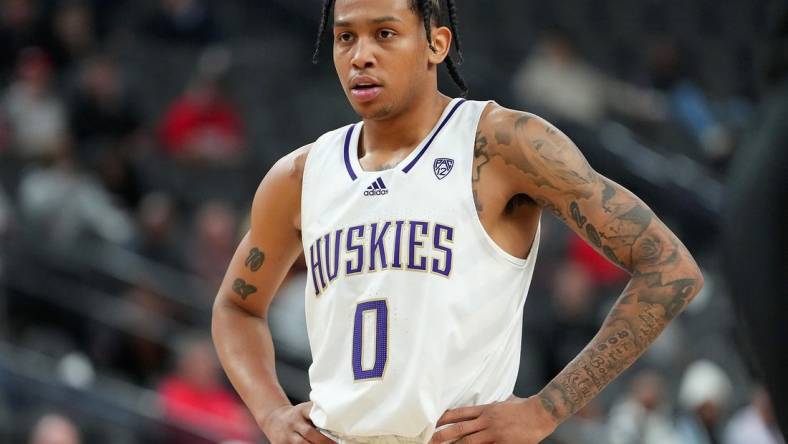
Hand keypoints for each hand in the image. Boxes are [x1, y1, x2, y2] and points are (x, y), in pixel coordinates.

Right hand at [260, 402, 335, 443]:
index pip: (313, 413)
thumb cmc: (296, 415)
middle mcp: (293, 423)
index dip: (324, 420)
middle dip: (323, 441)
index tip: (336, 427)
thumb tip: (339, 416)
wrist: (274, 419)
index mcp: (301, 411)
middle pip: (309, 432)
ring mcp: (286, 435)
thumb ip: (317, 412)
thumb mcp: (304, 409)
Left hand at [429, 395, 557, 443]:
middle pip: (459, 429)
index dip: (444, 419)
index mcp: (486, 409)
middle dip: (442, 435)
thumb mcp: (506, 401)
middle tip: (428, 441)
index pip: (459, 413)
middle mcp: (486, 420)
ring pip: (468, 442)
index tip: (431, 423)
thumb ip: (495, 404)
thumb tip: (493, 401)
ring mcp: (494, 433)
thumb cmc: (524, 407)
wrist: (542, 412)